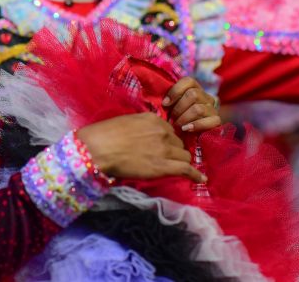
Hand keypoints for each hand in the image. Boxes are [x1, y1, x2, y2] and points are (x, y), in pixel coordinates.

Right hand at [77, 113, 206, 182]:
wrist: (98, 148)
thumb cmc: (104, 135)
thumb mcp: (125, 122)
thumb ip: (141, 127)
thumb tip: (144, 136)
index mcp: (153, 119)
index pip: (169, 130)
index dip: (166, 140)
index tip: (161, 147)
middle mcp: (162, 132)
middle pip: (178, 143)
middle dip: (173, 151)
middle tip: (162, 159)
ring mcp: (164, 149)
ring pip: (184, 156)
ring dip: (179, 162)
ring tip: (174, 169)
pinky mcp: (163, 166)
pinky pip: (186, 169)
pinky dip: (195, 174)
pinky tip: (201, 178)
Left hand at [162, 77, 220, 132]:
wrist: (190, 137)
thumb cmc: (177, 119)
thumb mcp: (172, 107)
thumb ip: (168, 101)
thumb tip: (162, 101)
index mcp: (194, 89)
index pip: (188, 81)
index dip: (175, 91)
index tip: (165, 103)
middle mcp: (205, 97)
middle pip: (193, 95)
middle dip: (178, 108)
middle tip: (171, 119)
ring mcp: (212, 109)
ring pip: (198, 109)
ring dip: (184, 118)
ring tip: (177, 126)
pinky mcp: (216, 121)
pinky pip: (209, 121)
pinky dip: (196, 125)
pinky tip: (186, 129)